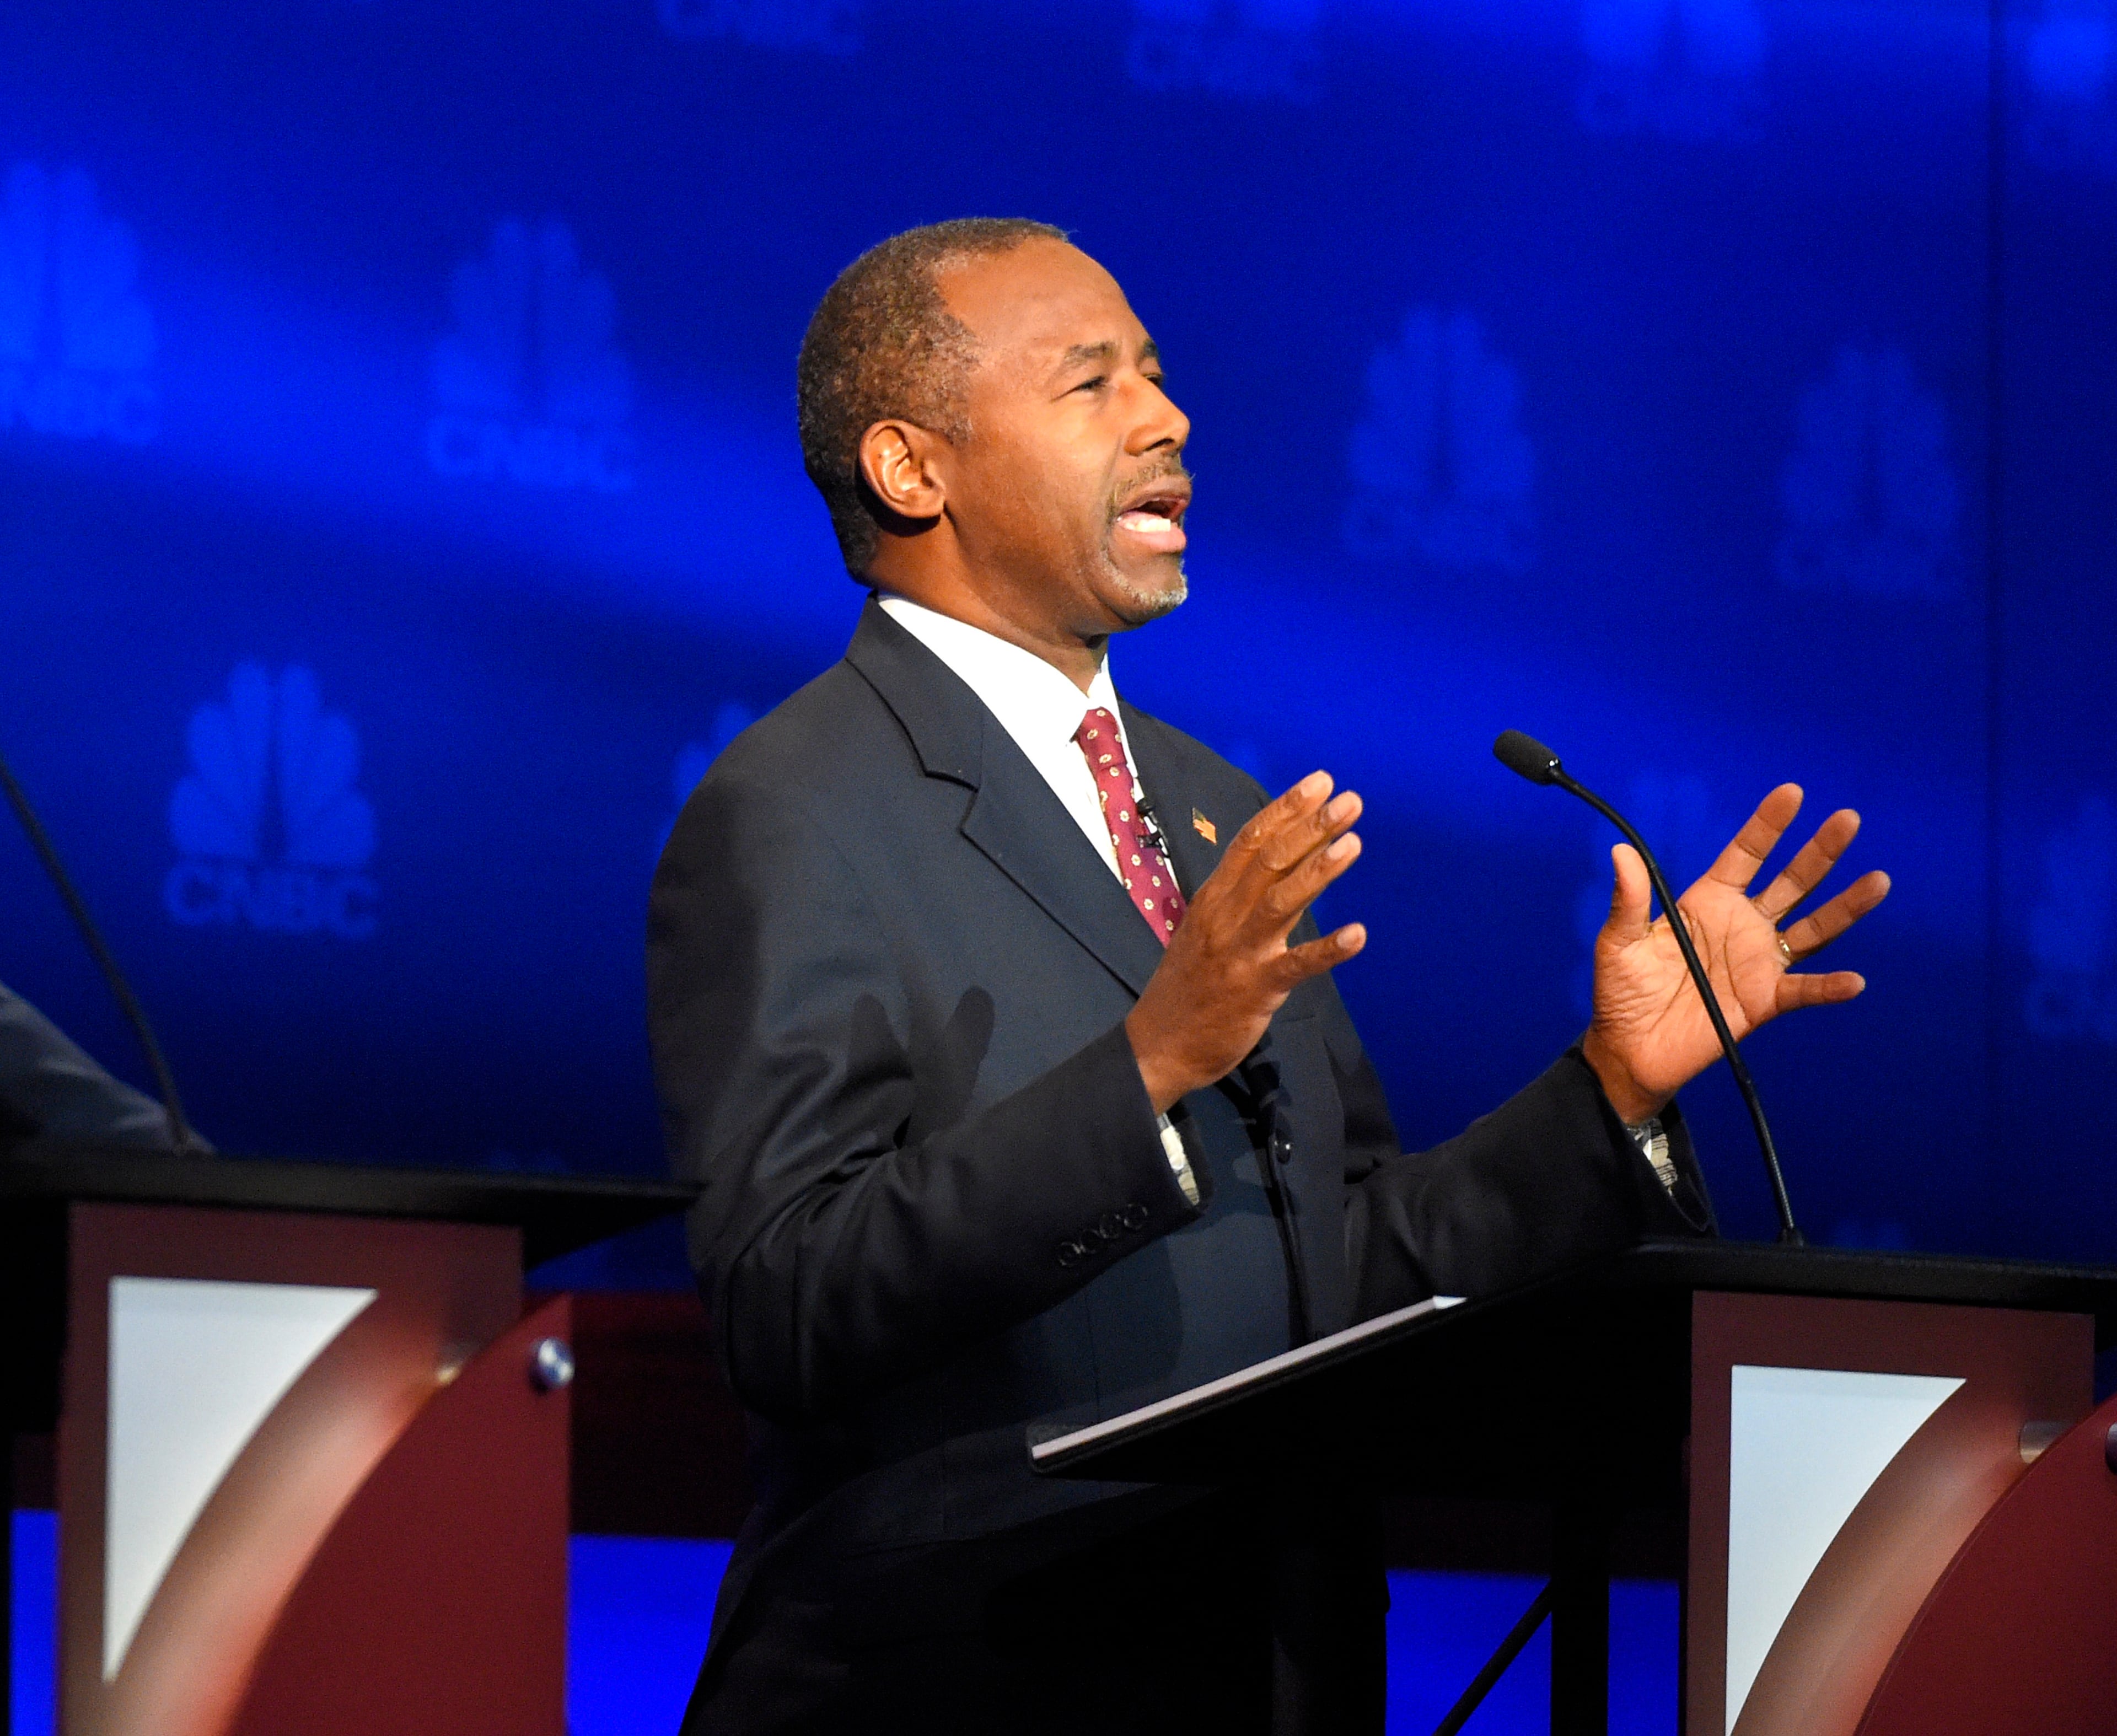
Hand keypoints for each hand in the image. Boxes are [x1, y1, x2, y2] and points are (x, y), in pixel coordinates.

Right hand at [1126, 771, 1366, 1112]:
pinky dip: (1328, 950)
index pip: (1250, 841)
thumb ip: (1237, 897)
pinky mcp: (1257, 989)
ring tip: (1353, 843)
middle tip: (1350, 800)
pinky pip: (1297, 965)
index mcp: (1213, 898)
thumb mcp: (1205, 929)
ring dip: (1320, 870)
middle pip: (1270, 861)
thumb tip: (1278, 862)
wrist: (1159, 1044)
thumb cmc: (1188, 986)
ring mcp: (1241, 952)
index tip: (1318, 782)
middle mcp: (1225, 916)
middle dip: (1311, 827)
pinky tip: (1358, 934)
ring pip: (1282, 900)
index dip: (1285, 809)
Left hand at [1581, 784, 1890, 1123]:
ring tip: (1878, 880)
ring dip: (1845, 908)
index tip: (1792, 792)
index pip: (1746, 855)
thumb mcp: (1619, 941)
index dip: (1768, 825)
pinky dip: (1828, 988)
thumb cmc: (1622, 991)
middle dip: (1819, 852)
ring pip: (1812, 928)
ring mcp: (1758, 962)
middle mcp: (1742, 925)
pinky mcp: (1763, 1001)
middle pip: (1791, 882)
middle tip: (1848, 819)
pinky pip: (1803, 991)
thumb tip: (1621, 851)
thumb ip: (1629, 899)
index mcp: (1708, 902)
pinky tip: (1854, 981)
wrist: (1630, 1048)